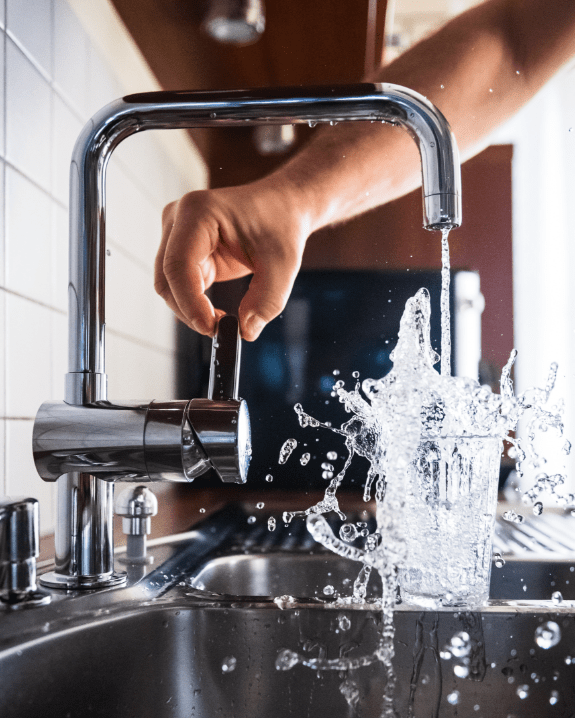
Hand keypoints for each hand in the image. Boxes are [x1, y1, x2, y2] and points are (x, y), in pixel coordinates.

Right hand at [154, 179, 310, 340]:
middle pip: (166, 278)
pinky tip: (217, 313)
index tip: (212, 328)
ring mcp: (176, 234)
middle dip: (189, 310)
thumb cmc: (281, 224)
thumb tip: (246, 331)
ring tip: (223, 321)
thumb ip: (267, 300)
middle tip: (220, 330)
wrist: (282, 207)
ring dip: (190, 310)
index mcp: (199, 211)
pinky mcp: (182, 251)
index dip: (189, 301)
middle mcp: (178, 219)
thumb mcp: (284, 264)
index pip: (179, 264)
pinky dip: (194, 305)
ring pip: (168, 286)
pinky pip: (179, 286)